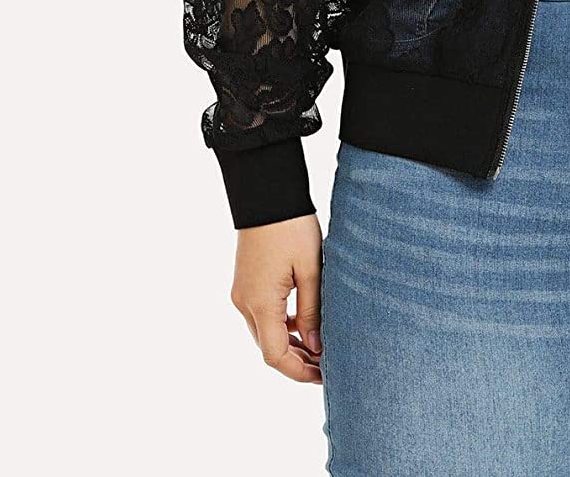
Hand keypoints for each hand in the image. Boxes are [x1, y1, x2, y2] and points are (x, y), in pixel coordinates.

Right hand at [229, 213, 323, 383]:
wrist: (266, 193)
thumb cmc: (292, 227)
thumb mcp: (311, 269)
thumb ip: (312, 310)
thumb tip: (316, 347)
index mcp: (260, 303)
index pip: (275, 356)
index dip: (299, 372)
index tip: (324, 376)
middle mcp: (245, 303)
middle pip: (268, 348)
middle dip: (297, 361)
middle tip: (328, 364)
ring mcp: (242, 293)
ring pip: (265, 333)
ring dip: (290, 344)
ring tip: (321, 345)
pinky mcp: (245, 283)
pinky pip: (262, 315)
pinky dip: (282, 325)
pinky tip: (304, 322)